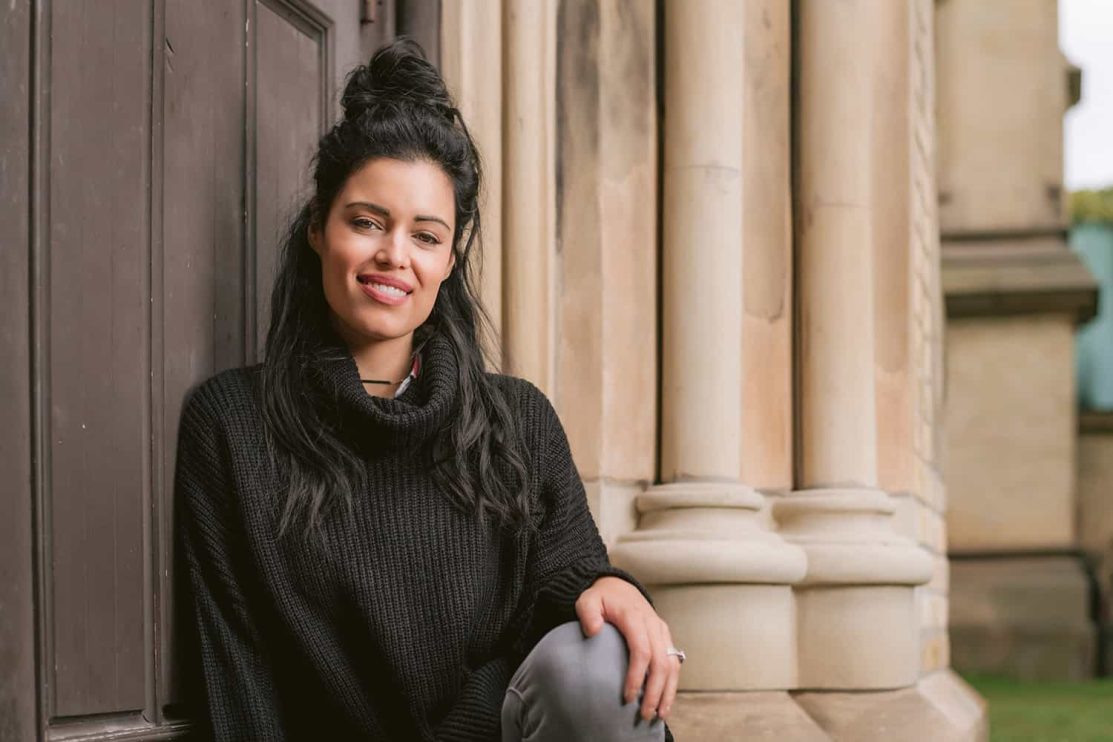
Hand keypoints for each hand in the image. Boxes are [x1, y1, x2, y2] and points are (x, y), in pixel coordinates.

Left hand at [574, 575, 680, 722]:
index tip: (627, 696)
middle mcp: (653, 624)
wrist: (619, 587)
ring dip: (667, 691)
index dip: (637, 675)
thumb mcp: (588, 599)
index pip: (641, 650)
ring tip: (659, 714)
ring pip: (672, 664)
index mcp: (635, 616)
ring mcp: (662, 631)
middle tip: (643, 714)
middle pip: (660, 662)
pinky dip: (671, 684)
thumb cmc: (602, 597)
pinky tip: (665, 701)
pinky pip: (674, 662)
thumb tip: (594, 631)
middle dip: (654, 691)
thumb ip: (588, 612)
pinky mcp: (665, 638)